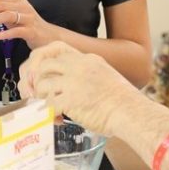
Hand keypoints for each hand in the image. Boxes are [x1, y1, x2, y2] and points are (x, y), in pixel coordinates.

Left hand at [0, 0, 59, 48]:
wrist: (48, 37)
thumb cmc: (29, 25)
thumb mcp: (13, 14)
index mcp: (20, 1)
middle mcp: (24, 7)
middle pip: (1, 4)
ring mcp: (28, 18)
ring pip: (7, 15)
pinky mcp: (31, 31)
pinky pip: (15, 31)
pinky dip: (4, 34)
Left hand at [19, 42, 139, 135]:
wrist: (131, 112)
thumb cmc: (123, 101)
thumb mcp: (106, 76)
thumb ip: (89, 74)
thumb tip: (74, 84)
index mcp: (88, 59)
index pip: (57, 50)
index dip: (45, 60)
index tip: (43, 72)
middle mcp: (79, 67)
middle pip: (44, 63)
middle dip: (37, 79)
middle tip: (39, 93)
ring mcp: (74, 82)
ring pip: (42, 84)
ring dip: (41, 97)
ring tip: (49, 107)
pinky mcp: (71, 100)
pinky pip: (48, 104)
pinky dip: (48, 114)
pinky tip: (57, 120)